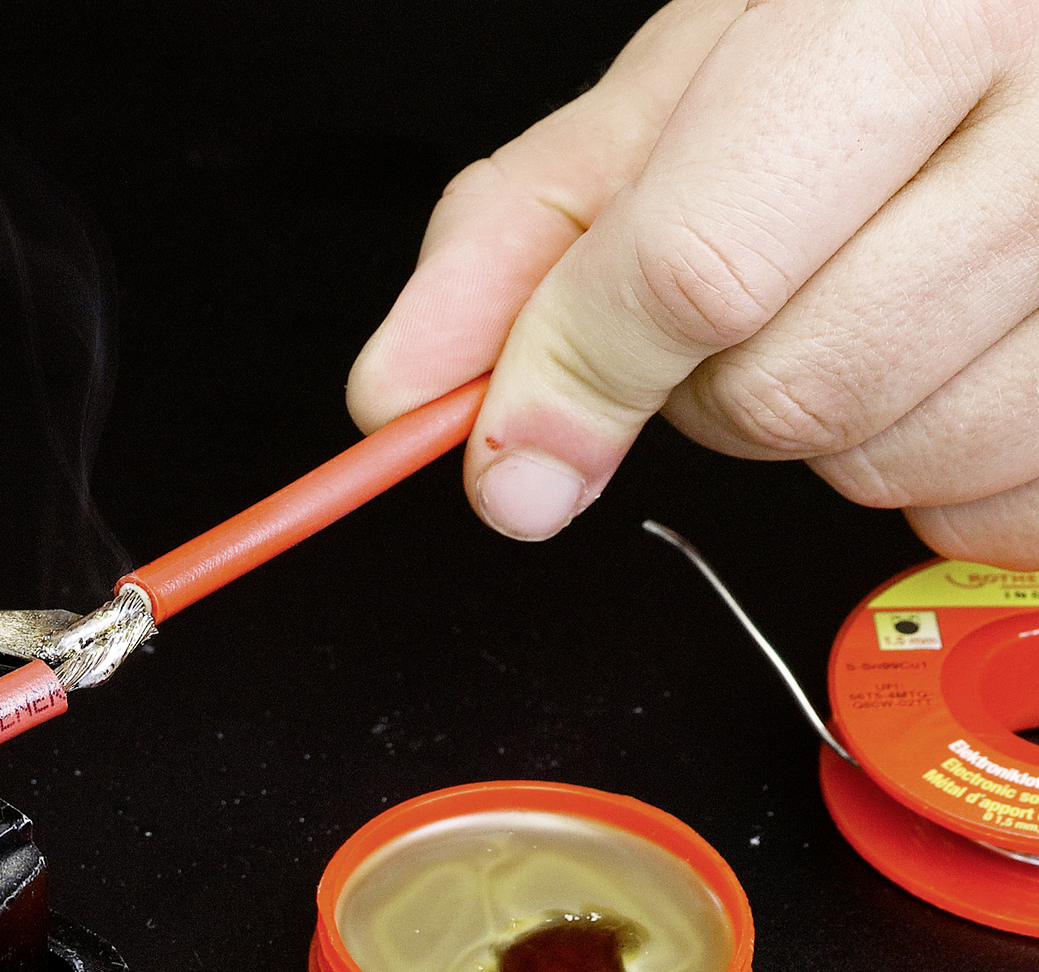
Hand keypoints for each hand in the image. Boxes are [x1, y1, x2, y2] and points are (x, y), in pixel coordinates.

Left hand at [348, 0, 1038, 561]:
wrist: (1031, 13)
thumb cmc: (889, 19)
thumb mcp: (687, 80)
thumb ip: (527, 232)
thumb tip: (402, 388)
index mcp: (924, 19)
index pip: (700, 269)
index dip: (575, 374)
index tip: (506, 442)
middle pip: (786, 392)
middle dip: (705, 386)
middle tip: (744, 291)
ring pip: (889, 463)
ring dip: (822, 429)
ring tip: (856, 295)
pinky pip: (992, 513)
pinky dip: (931, 476)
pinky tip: (939, 359)